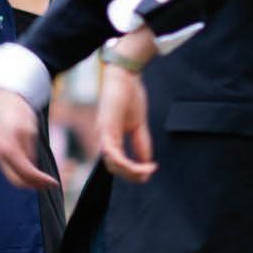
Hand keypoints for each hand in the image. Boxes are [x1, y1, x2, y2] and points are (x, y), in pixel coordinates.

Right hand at [0, 89, 57, 189]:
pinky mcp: (1, 155)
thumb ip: (30, 151)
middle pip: (17, 181)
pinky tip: (37, 174)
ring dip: (30, 182)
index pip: (26, 172)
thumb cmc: (18, 112)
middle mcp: (0, 155)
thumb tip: (35, 169)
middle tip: (51, 183)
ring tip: (46, 180)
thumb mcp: (30, 131)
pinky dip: (25, 176)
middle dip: (35, 185)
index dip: (41, 180)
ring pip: (14, 179)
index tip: (54, 182)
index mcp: (8, 149)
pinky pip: (12, 172)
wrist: (5, 102)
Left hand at [97, 66, 156, 182]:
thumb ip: (141, 143)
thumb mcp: (139, 124)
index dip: (132, 172)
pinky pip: (113, 154)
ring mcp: (103, 135)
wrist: (125, 76)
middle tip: (148, 174)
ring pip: (113, 164)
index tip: (148, 173)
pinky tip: (142, 164)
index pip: (117, 163)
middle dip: (132, 175)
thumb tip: (147, 162)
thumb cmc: (130, 96)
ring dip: (131, 171)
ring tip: (147, 171)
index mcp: (111, 138)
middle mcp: (104, 139)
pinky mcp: (106, 129)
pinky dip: (128, 163)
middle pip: (113, 168)